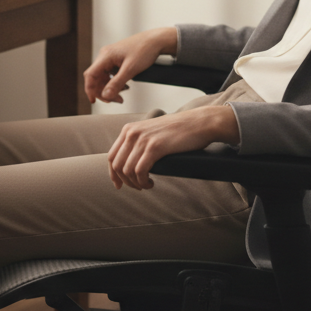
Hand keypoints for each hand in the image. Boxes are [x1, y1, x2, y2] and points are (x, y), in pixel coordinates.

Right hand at [84, 27, 177, 103]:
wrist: (156, 40)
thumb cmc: (145, 50)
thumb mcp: (131, 69)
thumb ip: (117, 83)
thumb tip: (105, 96)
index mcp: (106, 56)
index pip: (90, 75)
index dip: (90, 89)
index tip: (94, 101)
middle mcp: (105, 55)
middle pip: (96, 78)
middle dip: (104, 91)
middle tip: (116, 100)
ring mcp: (111, 57)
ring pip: (104, 77)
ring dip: (110, 88)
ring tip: (122, 95)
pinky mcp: (117, 59)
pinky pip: (110, 73)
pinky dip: (115, 82)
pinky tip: (125, 86)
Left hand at [107, 106, 239, 189]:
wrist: (198, 123)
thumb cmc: (179, 130)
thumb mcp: (151, 131)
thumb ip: (138, 141)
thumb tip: (129, 161)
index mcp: (129, 129)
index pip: (112, 156)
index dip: (113, 174)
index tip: (119, 185)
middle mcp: (132, 133)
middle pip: (117, 165)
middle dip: (125, 181)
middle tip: (138, 187)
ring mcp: (142, 139)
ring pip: (127, 170)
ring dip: (135, 183)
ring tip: (147, 185)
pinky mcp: (154, 147)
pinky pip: (140, 171)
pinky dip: (143, 181)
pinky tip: (151, 183)